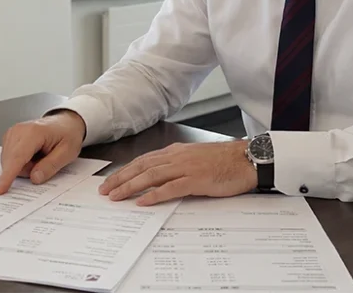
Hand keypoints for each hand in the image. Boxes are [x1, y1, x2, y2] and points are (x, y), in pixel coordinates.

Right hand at [0, 111, 87, 194]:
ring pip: (9, 162)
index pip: (17, 157)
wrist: (65, 123)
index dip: (8, 175)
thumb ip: (50, 166)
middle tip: (45, 161)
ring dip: (24, 166)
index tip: (0, 189)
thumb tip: (34, 178)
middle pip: (11, 162)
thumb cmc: (67, 135)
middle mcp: (18, 130)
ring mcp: (12, 133)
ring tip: (40, 157)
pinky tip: (32, 156)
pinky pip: (9, 159)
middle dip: (26, 170)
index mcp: (33, 132)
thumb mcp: (67, 153)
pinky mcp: (9, 138)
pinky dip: (20, 162)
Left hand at [100, 140, 256, 205]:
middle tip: (104, 191)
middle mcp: (176, 157)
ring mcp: (185, 167)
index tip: (110, 181)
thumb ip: (178, 165)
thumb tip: (160, 179)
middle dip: (120, 179)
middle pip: (141, 167)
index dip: (125, 171)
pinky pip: (170, 187)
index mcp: (175, 152)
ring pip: (150, 176)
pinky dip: (154, 194)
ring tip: (116, 196)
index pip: (143, 160)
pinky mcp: (196, 179)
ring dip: (130, 186)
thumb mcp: (196, 159)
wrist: (247, 159)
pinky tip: (142, 201)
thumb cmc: (225, 161)